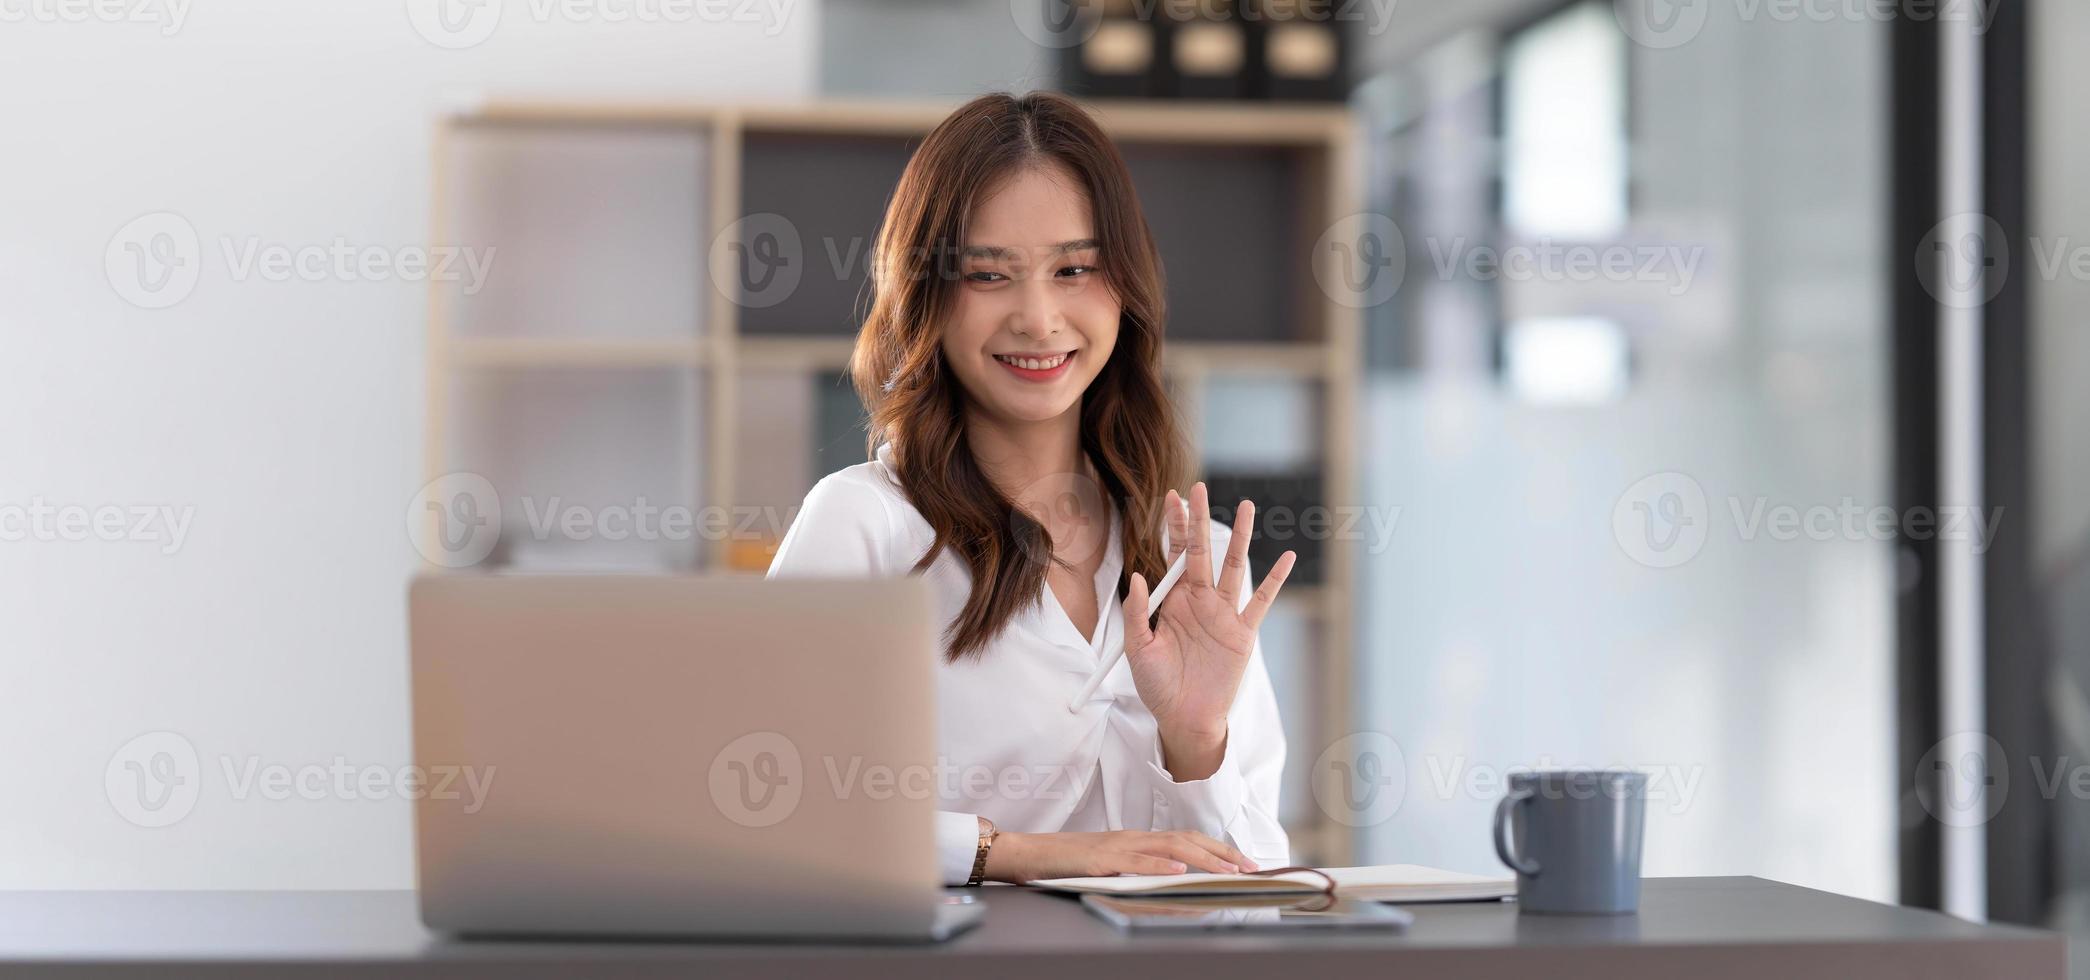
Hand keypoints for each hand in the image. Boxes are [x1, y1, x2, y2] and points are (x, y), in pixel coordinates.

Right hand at [983, 829, 1258, 881]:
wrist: (1027, 854)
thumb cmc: (1065, 863)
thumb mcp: (1109, 865)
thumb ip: (1136, 869)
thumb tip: (1170, 881)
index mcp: (1136, 840)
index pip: (1185, 839)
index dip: (1217, 848)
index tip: (1243, 862)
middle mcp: (1132, 839)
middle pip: (1186, 840)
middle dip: (1222, 854)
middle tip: (1250, 867)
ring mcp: (1117, 847)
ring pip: (1168, 848)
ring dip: (1203, 859)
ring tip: (1228, 870)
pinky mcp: (1099, 859)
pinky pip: (1134, 862)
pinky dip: (1158, 867)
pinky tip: (1179, 873)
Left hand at [1122, 483, 1296, 778]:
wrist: (1184, 718)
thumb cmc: (1157, 686)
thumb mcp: (1138, 649)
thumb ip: (1138, 613)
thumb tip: (1138, 577)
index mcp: (1174, 600)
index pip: (1174, 554)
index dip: (1173, 526)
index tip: (1172, 497)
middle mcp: (1200, 600)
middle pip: (1202, 551)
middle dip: (1200, 520)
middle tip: (1199, 487)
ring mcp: (1224, 614)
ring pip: (1233, 566)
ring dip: (1239, 537)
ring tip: (1246, 507)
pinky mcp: (1243, 633)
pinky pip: (1262, 601)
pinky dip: (1275, 580)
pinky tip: (1287, 557)